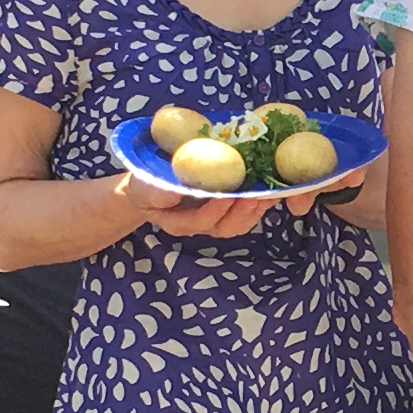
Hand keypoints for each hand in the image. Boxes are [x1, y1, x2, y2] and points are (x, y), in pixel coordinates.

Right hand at [123, 172, 277, 240]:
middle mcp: (199, 225)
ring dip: (254, 210)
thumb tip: (175, 192)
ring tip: (267, 194)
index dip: (216, 210)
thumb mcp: (144, 186)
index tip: (229, 194)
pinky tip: (268, 190)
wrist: (148, 184)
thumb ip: (157, 192)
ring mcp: (214, 219)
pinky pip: (244, 214)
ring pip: (238, 223)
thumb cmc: (146, 185)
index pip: (200, 220)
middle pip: (225, 227)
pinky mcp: (225, 210)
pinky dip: (258, 204)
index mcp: (178, 221)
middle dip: (243, 212)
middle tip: (257, 195)